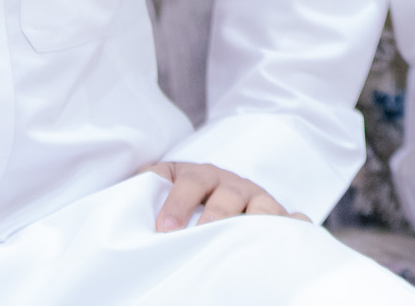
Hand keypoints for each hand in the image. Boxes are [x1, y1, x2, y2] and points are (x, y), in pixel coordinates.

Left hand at [141, 161, 308, 231]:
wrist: (224, 192)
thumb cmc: (186, 199)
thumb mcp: (167, 187)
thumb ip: (147, 189)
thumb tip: (119, 199)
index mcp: (202, 174)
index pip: (189, 182)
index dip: (177, 203)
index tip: (163, 229)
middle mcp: (233, 184)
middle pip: (228, 194)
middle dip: (215, 214)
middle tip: (202, 234)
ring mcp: (259, 200)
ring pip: (264, 205)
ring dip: (257, 219)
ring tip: (246, 238)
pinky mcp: (279, 218)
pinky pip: (293, 220)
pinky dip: (295, 226)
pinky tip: (295, 235)